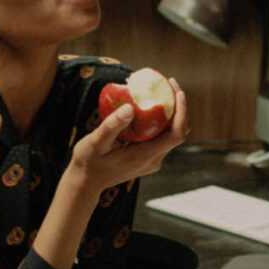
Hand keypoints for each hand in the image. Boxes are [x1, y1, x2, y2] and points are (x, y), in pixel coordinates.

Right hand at [70, 78, 189, 193]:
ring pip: (171, 135)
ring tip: (162, 91)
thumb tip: (130, 107)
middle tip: (168, 84)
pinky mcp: (147, 159)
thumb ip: (112, 126)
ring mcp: (152, 161)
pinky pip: (162, 138)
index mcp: (145, 155)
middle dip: (178, 107)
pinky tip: (151, 107)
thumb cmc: (88, 162)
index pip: (176, 133)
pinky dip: (162, 121)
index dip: (182, 111)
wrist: (86, 183)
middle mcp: (154, 160)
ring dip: (172, 113)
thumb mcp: (95, 142)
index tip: (177, 91)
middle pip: (178, 131)